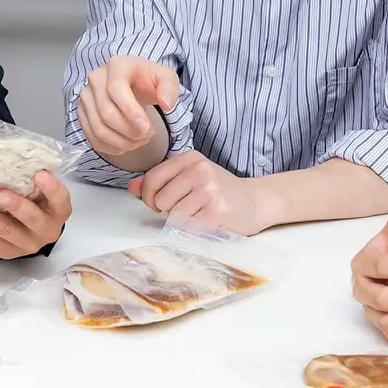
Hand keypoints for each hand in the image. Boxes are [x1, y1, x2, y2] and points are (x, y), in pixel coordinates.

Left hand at [0, 171, 71, 259]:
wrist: (32, 229)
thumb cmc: (35, 200)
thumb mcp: (39, 188)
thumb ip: (29, 176)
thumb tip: (6, 153)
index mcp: (58, 211)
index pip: (60, 200)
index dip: (51, 188)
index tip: (38, 173)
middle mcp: (46, 230)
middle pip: (32, 219)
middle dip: (16, 206)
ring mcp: (27, 244)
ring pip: (6, 231)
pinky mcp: (8, 251)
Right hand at [76, 55, 176, 156]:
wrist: (131, 82)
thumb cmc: (147, 79)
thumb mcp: (165, 76)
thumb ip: (169, 87)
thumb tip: (166, 104)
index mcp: (116, 65)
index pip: (116, 89)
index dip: (131, 112)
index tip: (147, 128)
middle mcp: (95, 79)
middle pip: (106, 113)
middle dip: (130, 131)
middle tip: (148, 135)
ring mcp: (86, 97)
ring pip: (98, 129)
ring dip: (122, 142)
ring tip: (139, 140)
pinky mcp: (82, 113)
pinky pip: (92, 138)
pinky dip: (111, 148)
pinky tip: (126, 145)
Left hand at [127, 151, 266, 233]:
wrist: (256, 201)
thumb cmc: (219, 191)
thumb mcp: (190, 177)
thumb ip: (160, 181)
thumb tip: (131, 187)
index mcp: (190, 158)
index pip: (152, 178)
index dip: (149, 196)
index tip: (159, 203)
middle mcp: (199, 170)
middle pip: (160, 199)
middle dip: (166, 210)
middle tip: (183, 209)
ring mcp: (209, 190)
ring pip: (173, 214)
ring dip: (180, 221)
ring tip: (197, 214)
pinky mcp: (216, 211)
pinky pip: (188, 226)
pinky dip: (193, 229)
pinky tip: (206, 222)